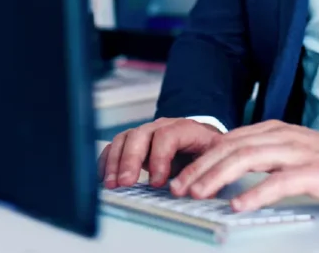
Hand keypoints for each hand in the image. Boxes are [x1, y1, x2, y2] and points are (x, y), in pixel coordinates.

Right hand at [98, 118, 223, 189]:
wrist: (203, 144)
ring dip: (115, 162)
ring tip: (111, 184)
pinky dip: (107, 160)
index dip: (160, 157)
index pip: (168, 136)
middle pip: (142, 134)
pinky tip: (103, 177)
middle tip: (125, 183)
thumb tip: (192, 191)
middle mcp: (163, 126)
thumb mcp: (214, 162)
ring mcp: (147, 132)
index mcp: (186, 129)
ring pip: (126, 138)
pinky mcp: (134, 142)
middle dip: (131, 159)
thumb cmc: (208, 154)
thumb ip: (204, 174)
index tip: (157, 182)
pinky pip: (116, 146)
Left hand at [169, 120, 318, 213]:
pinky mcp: (316, 172)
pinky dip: (255, 193)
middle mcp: (283, 137)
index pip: (229, 141)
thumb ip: (265, 157)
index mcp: (275, 132)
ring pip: (248, 159)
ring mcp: (299, 153)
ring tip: (199, 193)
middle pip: (231, 147)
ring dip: (218, 177)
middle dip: (201, 168)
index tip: (181, 176)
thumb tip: (231, 167)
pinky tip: (239, 204)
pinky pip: (279, 182)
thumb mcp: (293, 154)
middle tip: (179, 187)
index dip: (201, 159)